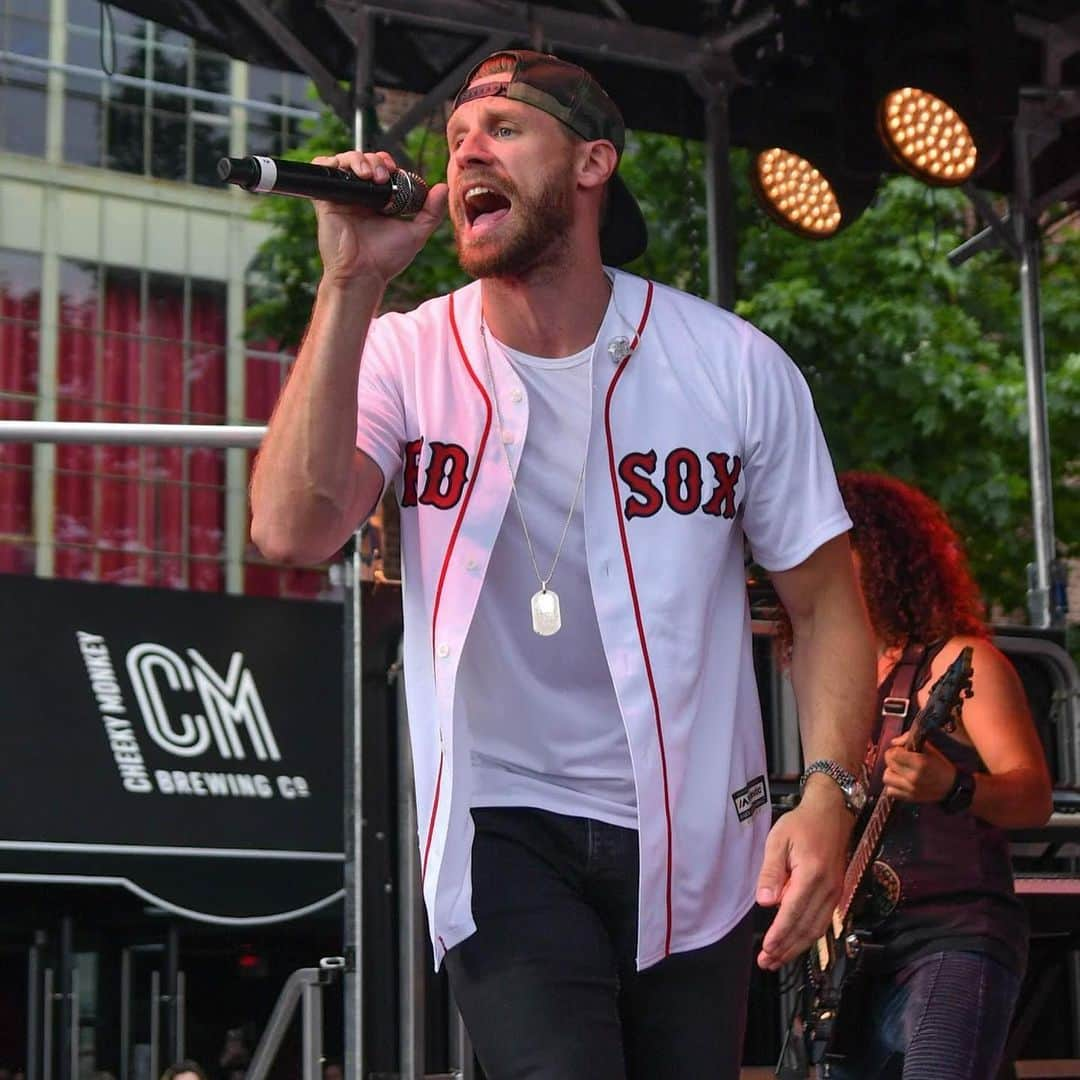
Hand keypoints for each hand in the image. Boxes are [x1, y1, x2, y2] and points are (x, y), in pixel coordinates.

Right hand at [311, 151, 448, 286]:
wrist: (364, 274)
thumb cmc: (387, 259)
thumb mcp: (416, 233)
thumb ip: (431, 212)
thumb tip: (443, 187)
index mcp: (378, 200)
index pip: (381, 168)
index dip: (387, 162)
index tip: (395, 171)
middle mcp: (359, 196)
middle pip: (363, 160)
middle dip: (374, 160)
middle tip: (383, 175)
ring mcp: (342, 197)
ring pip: (344, 161)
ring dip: (357, 159)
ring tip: (368, 175)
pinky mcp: (325, 200)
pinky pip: (320, 170)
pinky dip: (327, 163)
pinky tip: (342, 170)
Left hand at [755, 779, 852, 970]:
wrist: (832, 814)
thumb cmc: (801, 825)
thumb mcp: (778, 841)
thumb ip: (771, 872)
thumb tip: (766, 903)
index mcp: (812, 875)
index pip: (793, 913)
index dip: (780, 934)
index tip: (766, 950)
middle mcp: (828, 889)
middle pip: (806, 928)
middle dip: (786, 948)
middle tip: (766, 963)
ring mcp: (835, 893)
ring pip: (816, 929)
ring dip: (796, 948)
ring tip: (777, 960)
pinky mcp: (836, 894)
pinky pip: (822, 922)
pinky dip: (808, 937)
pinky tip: (795, 944)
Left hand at [883, 733, 955, 802]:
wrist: (952, 787)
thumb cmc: (941, 765)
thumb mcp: (930, 748)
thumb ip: (910, 740)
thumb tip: (893, 742)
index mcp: (920, 763)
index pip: (894, 754)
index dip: (896, 750)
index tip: (902, 751)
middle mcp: (913, 777)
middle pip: (888, 764)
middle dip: (892, 758)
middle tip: (900, 759)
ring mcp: (910, 789)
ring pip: (886, 778)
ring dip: (891, 772)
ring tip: (900, 770)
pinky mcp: (909, 798)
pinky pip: (890, 791)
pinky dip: (893, 786)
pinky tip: (900, 781)